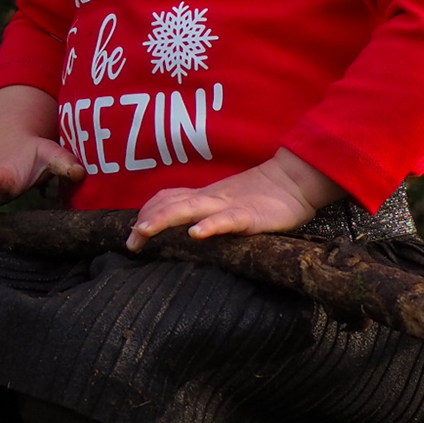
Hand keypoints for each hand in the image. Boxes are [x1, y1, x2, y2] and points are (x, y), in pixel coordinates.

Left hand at [124, 148, 342, 251]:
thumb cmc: (260, 196)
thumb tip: (181, 226)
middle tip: (129, 241)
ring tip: (144, 231)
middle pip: (171, 204)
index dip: (147, 213)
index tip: (131, 234)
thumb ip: (204, 211)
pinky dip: (210, 225)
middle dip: (147, 220)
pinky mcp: (250, 216)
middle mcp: (210, 199)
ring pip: (191, 209)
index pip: (167, 199)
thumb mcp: (225, 203)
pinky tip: (196, 234)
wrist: (293, 181)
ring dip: (164, 218)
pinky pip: (227, 220)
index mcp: (203, 197)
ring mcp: (228, 206)